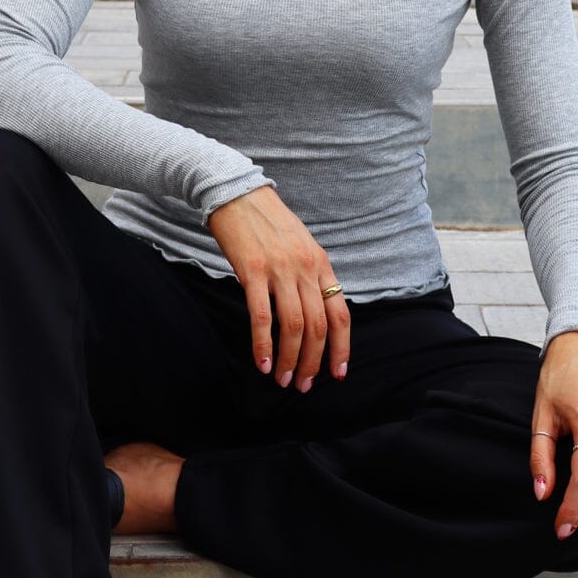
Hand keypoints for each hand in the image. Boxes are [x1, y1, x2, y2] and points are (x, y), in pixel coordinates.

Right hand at [206, 185, 350, 390]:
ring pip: (294, 326)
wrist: (236, 192)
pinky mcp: (253, 271)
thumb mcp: (300, 244)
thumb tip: (315, 312)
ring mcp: (280, 269)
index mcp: (321, 263)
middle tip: (304, 385)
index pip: (341, 314)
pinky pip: (262, 317)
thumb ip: (310, 275)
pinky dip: (263, 345)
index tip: (337, 373)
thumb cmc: (266, 221)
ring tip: (283, 380)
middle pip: (318, 326)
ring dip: (290, 359)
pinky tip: (262, 363)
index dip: (342, 348)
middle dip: (314, 362)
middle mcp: (305, 268)